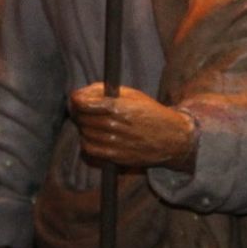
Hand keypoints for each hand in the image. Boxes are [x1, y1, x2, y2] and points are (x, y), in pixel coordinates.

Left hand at [69, 83, 197, 170]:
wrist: (171, 138)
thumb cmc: (150, 113)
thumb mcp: (132, 94)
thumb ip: (104, 91)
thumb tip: (80, 94)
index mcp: (119, 107)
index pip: (82, 103)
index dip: (76, 99)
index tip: (77, 98)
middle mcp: (115, 125)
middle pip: (81, 117)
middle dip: (78, 111)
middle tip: (82, 109)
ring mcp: (114, 143)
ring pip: (84, 132)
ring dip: (83, 126)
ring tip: (92, 122)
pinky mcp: (115, 156)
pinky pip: (89, 149)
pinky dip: (87, 141)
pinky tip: (94, 136)